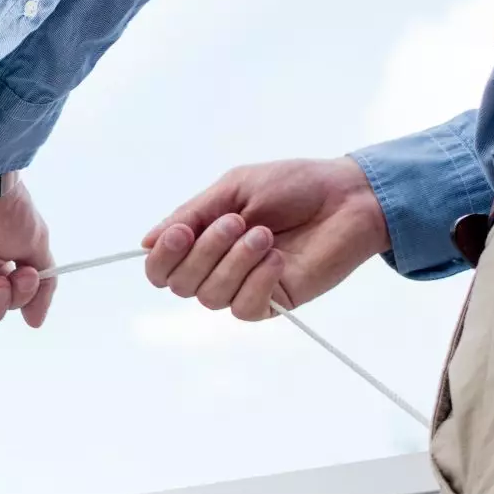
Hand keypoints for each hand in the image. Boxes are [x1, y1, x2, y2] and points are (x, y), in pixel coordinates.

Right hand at [141, 157, 389, 319]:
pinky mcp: (272, 302)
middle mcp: (216, 269)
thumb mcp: (234, 189)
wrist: (349, 197)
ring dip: (234, 262)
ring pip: (210, 297)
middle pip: (179, 285)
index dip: (162, 256)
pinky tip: (277, 258)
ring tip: (264, 235)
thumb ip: (191, 215)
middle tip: (238, 221)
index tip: (182, 232)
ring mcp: (243, 288)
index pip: (159, 269)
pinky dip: (256, 280)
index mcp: (202, 241)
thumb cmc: (294, 186)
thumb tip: (145, 243)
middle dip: (204, 252)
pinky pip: (243, 308)